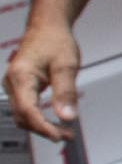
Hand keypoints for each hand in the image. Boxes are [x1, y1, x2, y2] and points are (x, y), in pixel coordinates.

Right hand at [5, 21, 80, 142]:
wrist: (47, 27)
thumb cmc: (56, 42)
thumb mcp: (67, 66)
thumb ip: (66, 92)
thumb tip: (67, 117)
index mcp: (21, 76)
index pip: (28, 110)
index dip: (42, 126)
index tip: (59, 136)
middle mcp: (12, 83)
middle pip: (23, 116)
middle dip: (44, 129)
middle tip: (68, 135)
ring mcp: (13, 85)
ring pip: (23, 114)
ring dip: (41, 125)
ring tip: (65, 131)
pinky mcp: (19, 87)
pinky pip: (25, 108)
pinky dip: (39, 117)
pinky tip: (55, 121)